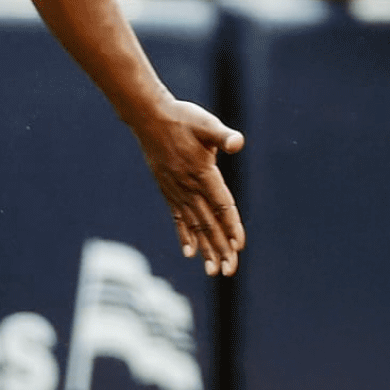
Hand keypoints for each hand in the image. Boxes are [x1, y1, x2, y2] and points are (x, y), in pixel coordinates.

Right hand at [130, 98, 244, 276]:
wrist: (150, 118)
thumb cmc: (182, 118)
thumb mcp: (206, 124)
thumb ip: (223, 136)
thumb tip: (237, 142)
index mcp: (203, 174)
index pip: (221, 205)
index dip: (231, 226)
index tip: (239, 246)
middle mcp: (190, 188)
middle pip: (209, 223)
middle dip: (220, 248)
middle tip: (229, 271)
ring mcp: (177, 191)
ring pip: (195, 226)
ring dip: (205, 248)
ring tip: (214, 270)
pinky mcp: (168, 190)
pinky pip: (178, 218)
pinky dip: (185, 235)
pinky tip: (189, 252)